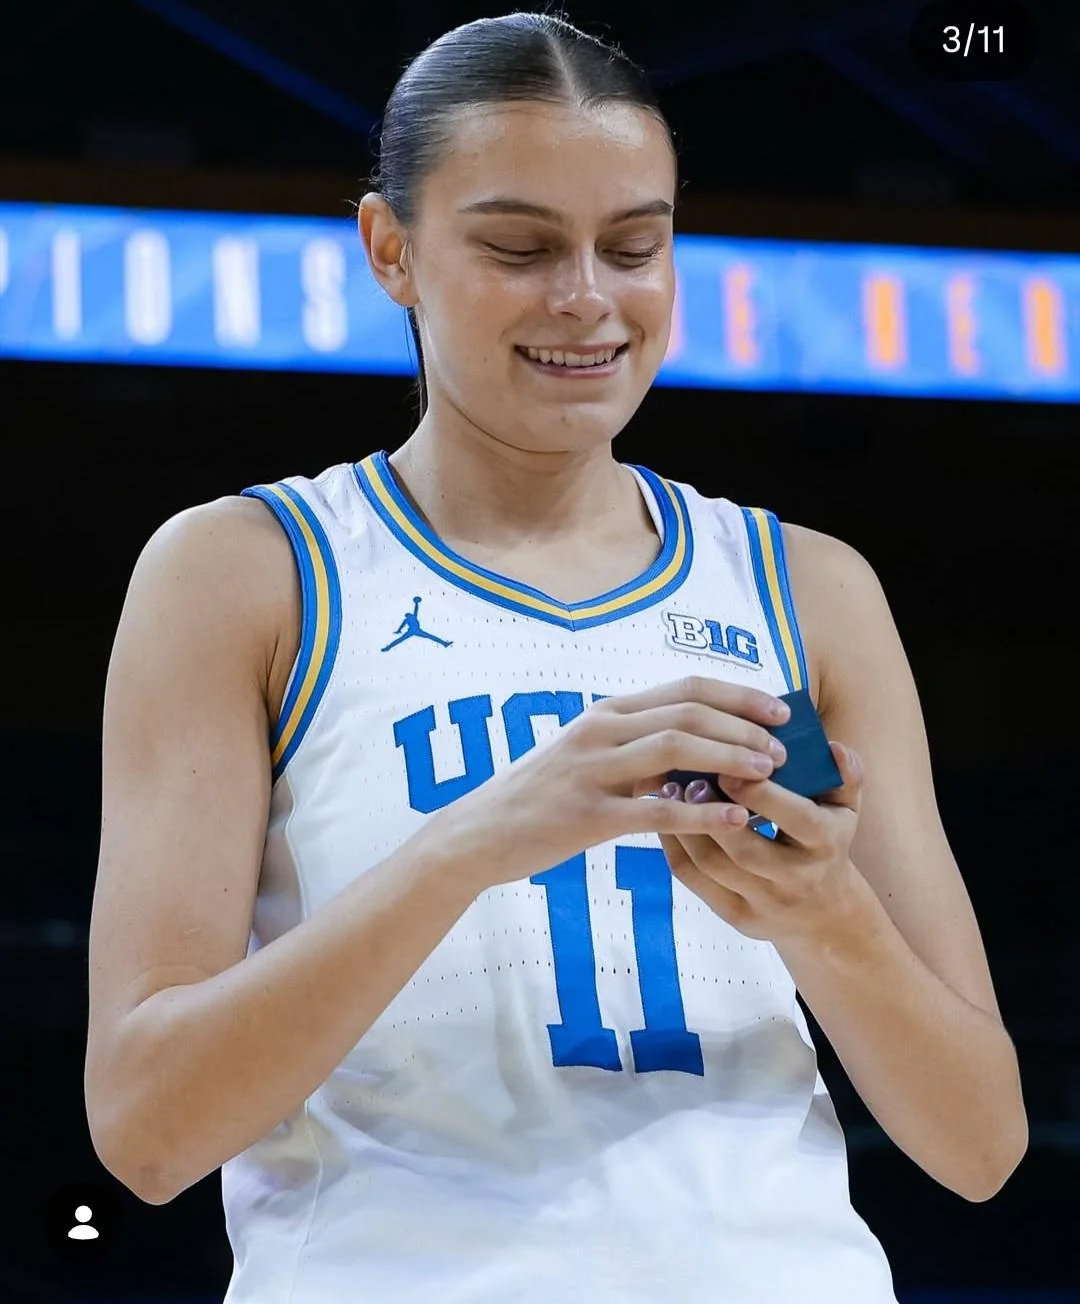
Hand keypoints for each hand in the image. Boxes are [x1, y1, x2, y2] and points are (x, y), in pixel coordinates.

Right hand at [418, 675, 791, 892]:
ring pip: (675, 749)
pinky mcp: (586, 815)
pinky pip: (654, 810)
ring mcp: (592, 770)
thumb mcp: (588, 756)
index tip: (779, 710)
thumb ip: (637, 748)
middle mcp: (601, 731)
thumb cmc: (541, 796)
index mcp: (607, 713)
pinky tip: (735, 821)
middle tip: (783, 747)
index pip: (685, 689)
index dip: (738, 694)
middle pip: (687, 712)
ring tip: (769, 774)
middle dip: (743, 725)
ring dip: (729, 757)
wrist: (478, 833)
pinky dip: (701, 813)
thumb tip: (700, 749)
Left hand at [656, 741, 866, 946]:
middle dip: (712, 813)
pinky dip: (675, 847)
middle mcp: (797, 879)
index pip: (797, 819)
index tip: (729, 766)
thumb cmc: (828, 842)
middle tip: (688, 779)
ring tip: (670, 792)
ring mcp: (765, 903)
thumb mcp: (845, 809)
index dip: (762, 794)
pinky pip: (696, 881)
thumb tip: (833, 747)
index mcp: (826, 844)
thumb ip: (845, 775)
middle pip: (747, 850)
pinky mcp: (738, 917)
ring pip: (713, 866)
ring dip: (686, 827)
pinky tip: (666, 818)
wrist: (825, 914)